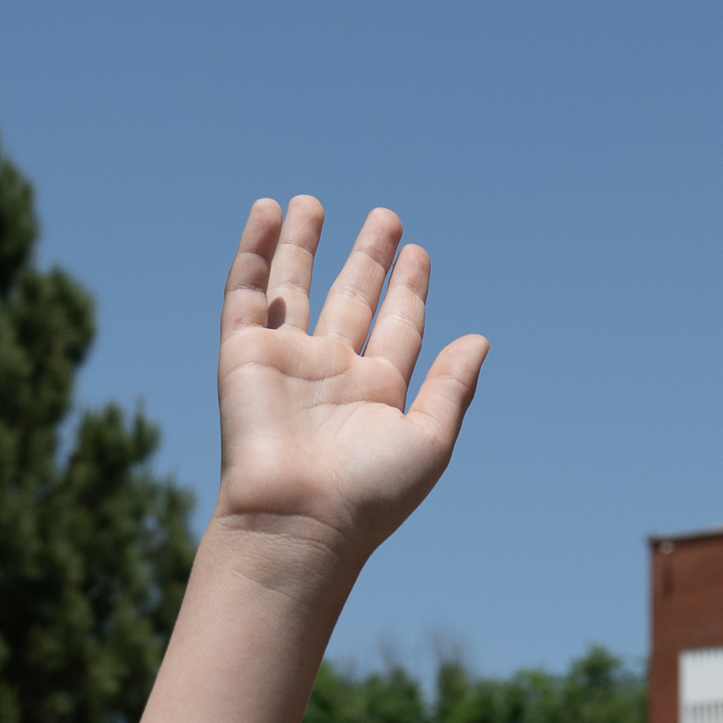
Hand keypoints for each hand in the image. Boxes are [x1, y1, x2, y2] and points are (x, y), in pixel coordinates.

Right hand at [207, 198, 486, 566]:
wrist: (296, 519)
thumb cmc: (368, 494)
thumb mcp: (429, 440)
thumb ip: (453, 386)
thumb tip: (480, 339)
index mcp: (377, 394)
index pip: (397, 327)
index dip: (409, 289)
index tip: (418, 253)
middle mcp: (332, 373)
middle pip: (352, 300)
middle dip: (368, 259)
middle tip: (386, 218)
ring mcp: (286, 361)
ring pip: (294, 288)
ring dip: (303, 245)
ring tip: (312, 203)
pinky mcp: (242, 354)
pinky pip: (246, 292)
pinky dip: (254, 250)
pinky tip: (266, 212)